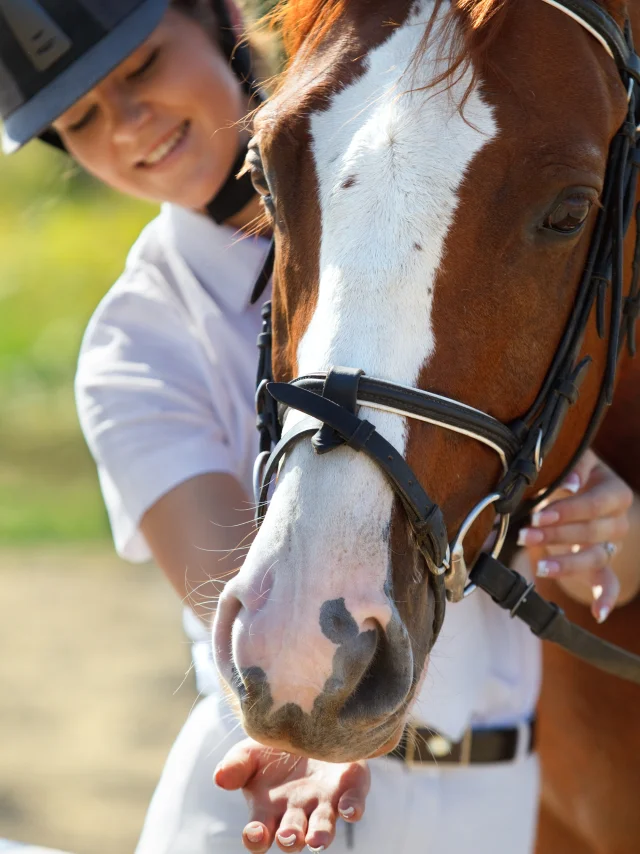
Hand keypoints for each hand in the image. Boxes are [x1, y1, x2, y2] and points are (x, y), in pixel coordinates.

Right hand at [214, 738, 369, 851]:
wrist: (307, 725)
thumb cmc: (273, 748)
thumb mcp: (250, 751)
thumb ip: (235, 765)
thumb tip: (219, 778)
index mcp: (268, 810)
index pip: (258, 833)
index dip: (256, 837)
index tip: (256, 832)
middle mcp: (297, 812)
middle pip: (292, 834)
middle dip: (290, 838)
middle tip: (288, 837)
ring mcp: (324, 802)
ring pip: (323, 825)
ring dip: (321, 834)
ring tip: (318, 841)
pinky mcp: (349, 787)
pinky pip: (353, 802)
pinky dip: (352, 808)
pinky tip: (350, 810)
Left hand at [517, 450, 632, 622]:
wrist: (576, 485)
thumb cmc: (571, 472)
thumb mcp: (573, 461)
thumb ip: (571, 467)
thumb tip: (570, 483)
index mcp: (614, 492)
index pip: (595, 505)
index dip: (567, 511)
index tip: (538, 515)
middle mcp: (618, 521)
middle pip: (592, 533)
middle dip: (557, 535)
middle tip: (525, 535)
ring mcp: (612, 545)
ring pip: (596, 558)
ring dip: (567, 564)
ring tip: (540, 567)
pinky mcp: (602, 562)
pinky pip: (608, 582)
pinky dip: (606, 597)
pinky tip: (598, 613)